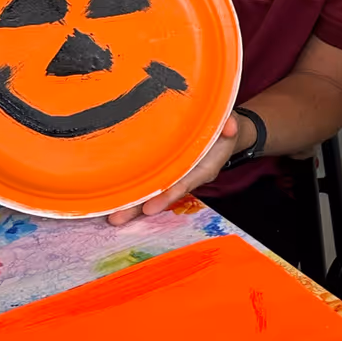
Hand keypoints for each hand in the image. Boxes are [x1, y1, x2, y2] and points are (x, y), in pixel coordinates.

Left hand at [107, 115, 238, 222]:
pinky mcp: (163, 171)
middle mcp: (186, 176)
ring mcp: (173, 175)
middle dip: (139, 208)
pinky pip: (148, 183)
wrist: (222, 135)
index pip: (184, 182)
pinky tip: (111, 198)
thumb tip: (231, 128)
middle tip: (116, 219)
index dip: (168, 195)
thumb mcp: (228, 122)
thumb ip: (230, 122)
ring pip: (151, 193)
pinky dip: (131, 192)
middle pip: (161, 195)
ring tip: (110, 216)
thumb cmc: (221, 128)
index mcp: (204, 167)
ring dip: (131, 205)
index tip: (150, 208)